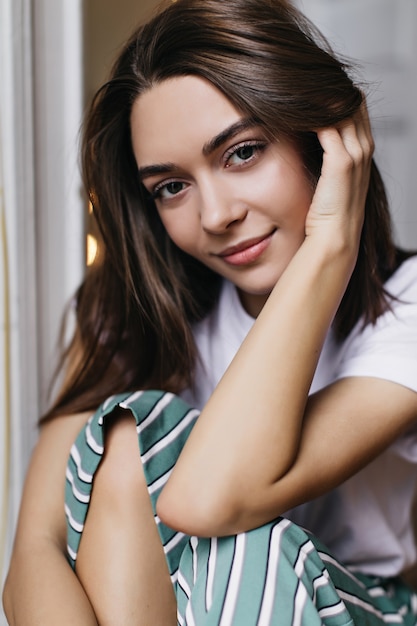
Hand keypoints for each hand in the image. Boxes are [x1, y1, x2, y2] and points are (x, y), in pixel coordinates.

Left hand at [305, 100, 373, 253]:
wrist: (334, 239)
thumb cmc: (326, 215)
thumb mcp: (329, 182)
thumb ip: (324, 160)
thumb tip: (302, 142)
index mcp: (362, 152)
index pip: (354, 108)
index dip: (334, 96)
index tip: (309, 90)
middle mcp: (363, 149)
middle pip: (352, 102)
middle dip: (327, 90)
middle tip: (298, 83)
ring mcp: (355, 154)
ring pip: (342, 109)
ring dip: (319, 98)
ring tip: (294, 89)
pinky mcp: (342, 162)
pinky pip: (328, 125)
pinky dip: (311, 114)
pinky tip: (292, 108)